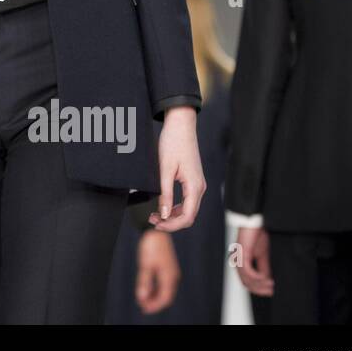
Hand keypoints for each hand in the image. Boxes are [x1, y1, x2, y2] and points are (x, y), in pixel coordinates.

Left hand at [135, 229, 179, 313]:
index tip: (144, 309)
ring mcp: (171, 272)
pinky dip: (156, 289)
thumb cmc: (151, 245)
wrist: (156, 229)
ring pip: (165, 290)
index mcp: (169, 277)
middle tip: (142, 306)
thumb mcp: (145, 265)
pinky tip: (148, 289)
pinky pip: (163, 283)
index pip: (164, 298)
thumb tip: (142, 298)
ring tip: (143, 300)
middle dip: (154, 303)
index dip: (155, 306)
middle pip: (166, 296)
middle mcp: (173, 276)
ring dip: (155, 296)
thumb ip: (144, 282)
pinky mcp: (168, 268)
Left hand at [147, 106, 204, 231]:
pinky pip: (187, 200)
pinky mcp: (193, 180)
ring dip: (173, 215)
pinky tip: (163, 207)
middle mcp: (200, 187)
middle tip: (152, 220)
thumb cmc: (172, 143)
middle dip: (171, 222)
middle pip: (189, 215)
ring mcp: (198, 184)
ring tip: (154, 215)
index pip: (188, 216)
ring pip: (188, 209)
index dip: (172, 225)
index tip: (156, 225)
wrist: (181, 125)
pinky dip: (176, 207)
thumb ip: (165, 194)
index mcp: (195, 186)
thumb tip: (164, 215)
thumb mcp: (165, 170)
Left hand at [235, 225, 274, 296]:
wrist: (253, 220)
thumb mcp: (263, 254)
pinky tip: (265, 278)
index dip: (258, 290)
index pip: (247, 282)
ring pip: (246, 278)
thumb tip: (267, 280)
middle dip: (260, 290)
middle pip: (246, 283)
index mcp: (241, 262)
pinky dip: (257, 277)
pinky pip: (247, 270)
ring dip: (260, 284)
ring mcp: (238, 258)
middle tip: (272, 291)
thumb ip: (264, 268)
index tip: (271, 292)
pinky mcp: (242, 253)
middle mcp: (237, 261)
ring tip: (271, 285)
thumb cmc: (257, 235)